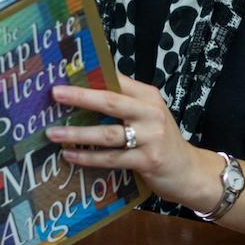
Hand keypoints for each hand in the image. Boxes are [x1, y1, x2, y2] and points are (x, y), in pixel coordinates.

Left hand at [46, 73, 200, 206]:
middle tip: (55, 94)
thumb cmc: (161, 139)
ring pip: (106, 134)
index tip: (66, 74)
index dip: (91, 76)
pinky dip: (89, 158)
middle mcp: (150, 112)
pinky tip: (70, 155)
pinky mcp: (147, 161)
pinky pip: (111, 158)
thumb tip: (87, 89)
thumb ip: (125, 102)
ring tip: (54, 133)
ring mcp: (150, 137)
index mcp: (148, 95)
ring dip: (77, 133)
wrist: (190, 171)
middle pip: (110, 101)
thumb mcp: (149, 114)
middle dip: (80, 97)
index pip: (116, 80)